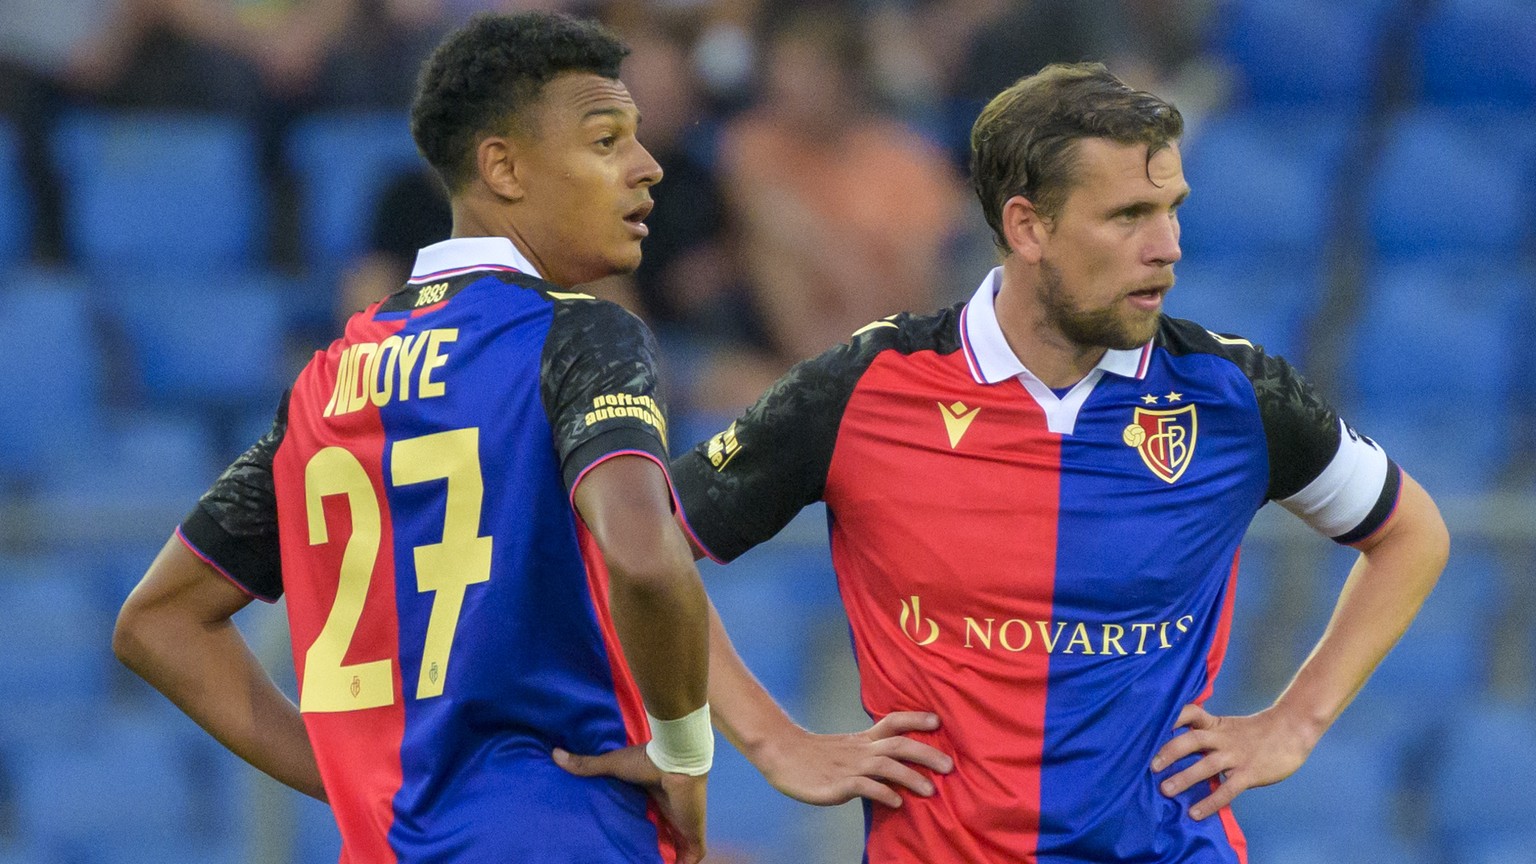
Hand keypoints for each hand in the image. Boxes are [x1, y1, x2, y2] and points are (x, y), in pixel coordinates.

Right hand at [553, 746, 706, 863]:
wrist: (676, 760)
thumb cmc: (647, 762)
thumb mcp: (613, 764)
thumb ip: (587, 765)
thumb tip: (555, 754)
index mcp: (654, 798)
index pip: (648, 820)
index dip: (638, 831)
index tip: (622, 838)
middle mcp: (670, 813)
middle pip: (662, 838)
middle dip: (651, 850)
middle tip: (630, 857)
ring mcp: (683, 825)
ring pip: (676, 851)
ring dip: (665, 859)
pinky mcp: (693, 835)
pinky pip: (691, 858)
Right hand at [751, 712, 953, 808]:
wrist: (780, 754)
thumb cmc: (814, 755)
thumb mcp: (846, 748)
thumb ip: (869, 751)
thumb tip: (897, 761)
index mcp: (862, 739)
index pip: (893, 723)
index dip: (915, 720)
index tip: (938, 720)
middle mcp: (860, 750)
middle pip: (898, 745)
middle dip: (926, 753)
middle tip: (949, 766)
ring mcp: (849, 766)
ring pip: (885, 766)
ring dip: (910, 776)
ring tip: (930, 791)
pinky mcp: (838, 784)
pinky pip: (864, 787)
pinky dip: (882, 793)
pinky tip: (896, 802)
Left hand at [1151, 703, 1319, 819]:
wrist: (1293, 730)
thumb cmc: (1257, 731)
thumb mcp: (1229, 725)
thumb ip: (1207, 732)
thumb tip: (1177, 745)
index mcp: (1216, 724)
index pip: (1189, 713)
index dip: (1170, 718)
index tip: (1148, 726)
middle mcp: (1222, 738)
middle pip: (1191, 740)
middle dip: (1169, 752)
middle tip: (1150, 766)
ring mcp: (1235, 755)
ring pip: (1205, 765)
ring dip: (1184, 777)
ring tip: (1164, 790)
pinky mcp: (1249, 773)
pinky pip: (1227, 789)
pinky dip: (1210, 801)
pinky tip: (1195, 813)